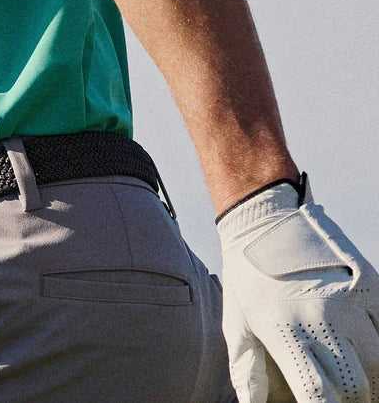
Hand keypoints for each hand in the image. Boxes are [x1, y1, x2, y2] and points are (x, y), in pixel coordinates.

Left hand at [218, 177, 378, 401]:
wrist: (264, 216)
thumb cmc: (247, 278)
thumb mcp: (236, 325)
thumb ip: (248, 374)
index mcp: (283, 329)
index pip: (318, 394)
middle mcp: (320, 317)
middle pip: (354, 387)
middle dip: (350, 400)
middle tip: (337, 394)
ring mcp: (348, 301)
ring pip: (377, 366)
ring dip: (368, 380)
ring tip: (350, 376)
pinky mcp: (368, 286)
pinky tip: (364, 353)